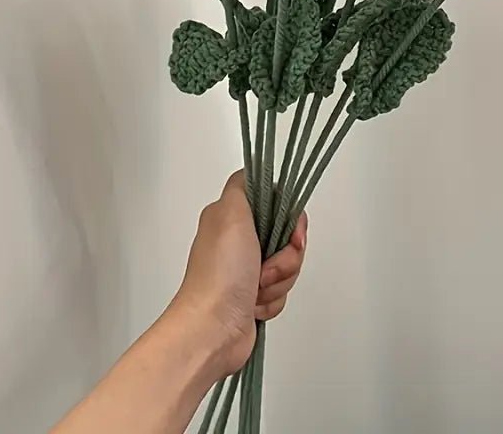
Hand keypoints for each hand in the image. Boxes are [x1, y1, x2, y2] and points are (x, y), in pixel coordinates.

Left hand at [172, 171, 307, 377]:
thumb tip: (253, 173)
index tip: (289, 232)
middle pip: (286, 237)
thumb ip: (244, 185)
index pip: (275, 203)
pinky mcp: (253, 295)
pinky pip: (281, 290)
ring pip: (287, 265)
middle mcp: (238, 241)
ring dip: (278, 280)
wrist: (213, 329)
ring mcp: (246, 270)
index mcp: (231, 217)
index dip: (289, 218)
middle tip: (267, 267)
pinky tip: (255, 305)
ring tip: (257, 289)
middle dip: (285, 256)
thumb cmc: (221, 274)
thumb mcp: (230, 213)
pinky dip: (273, 299)